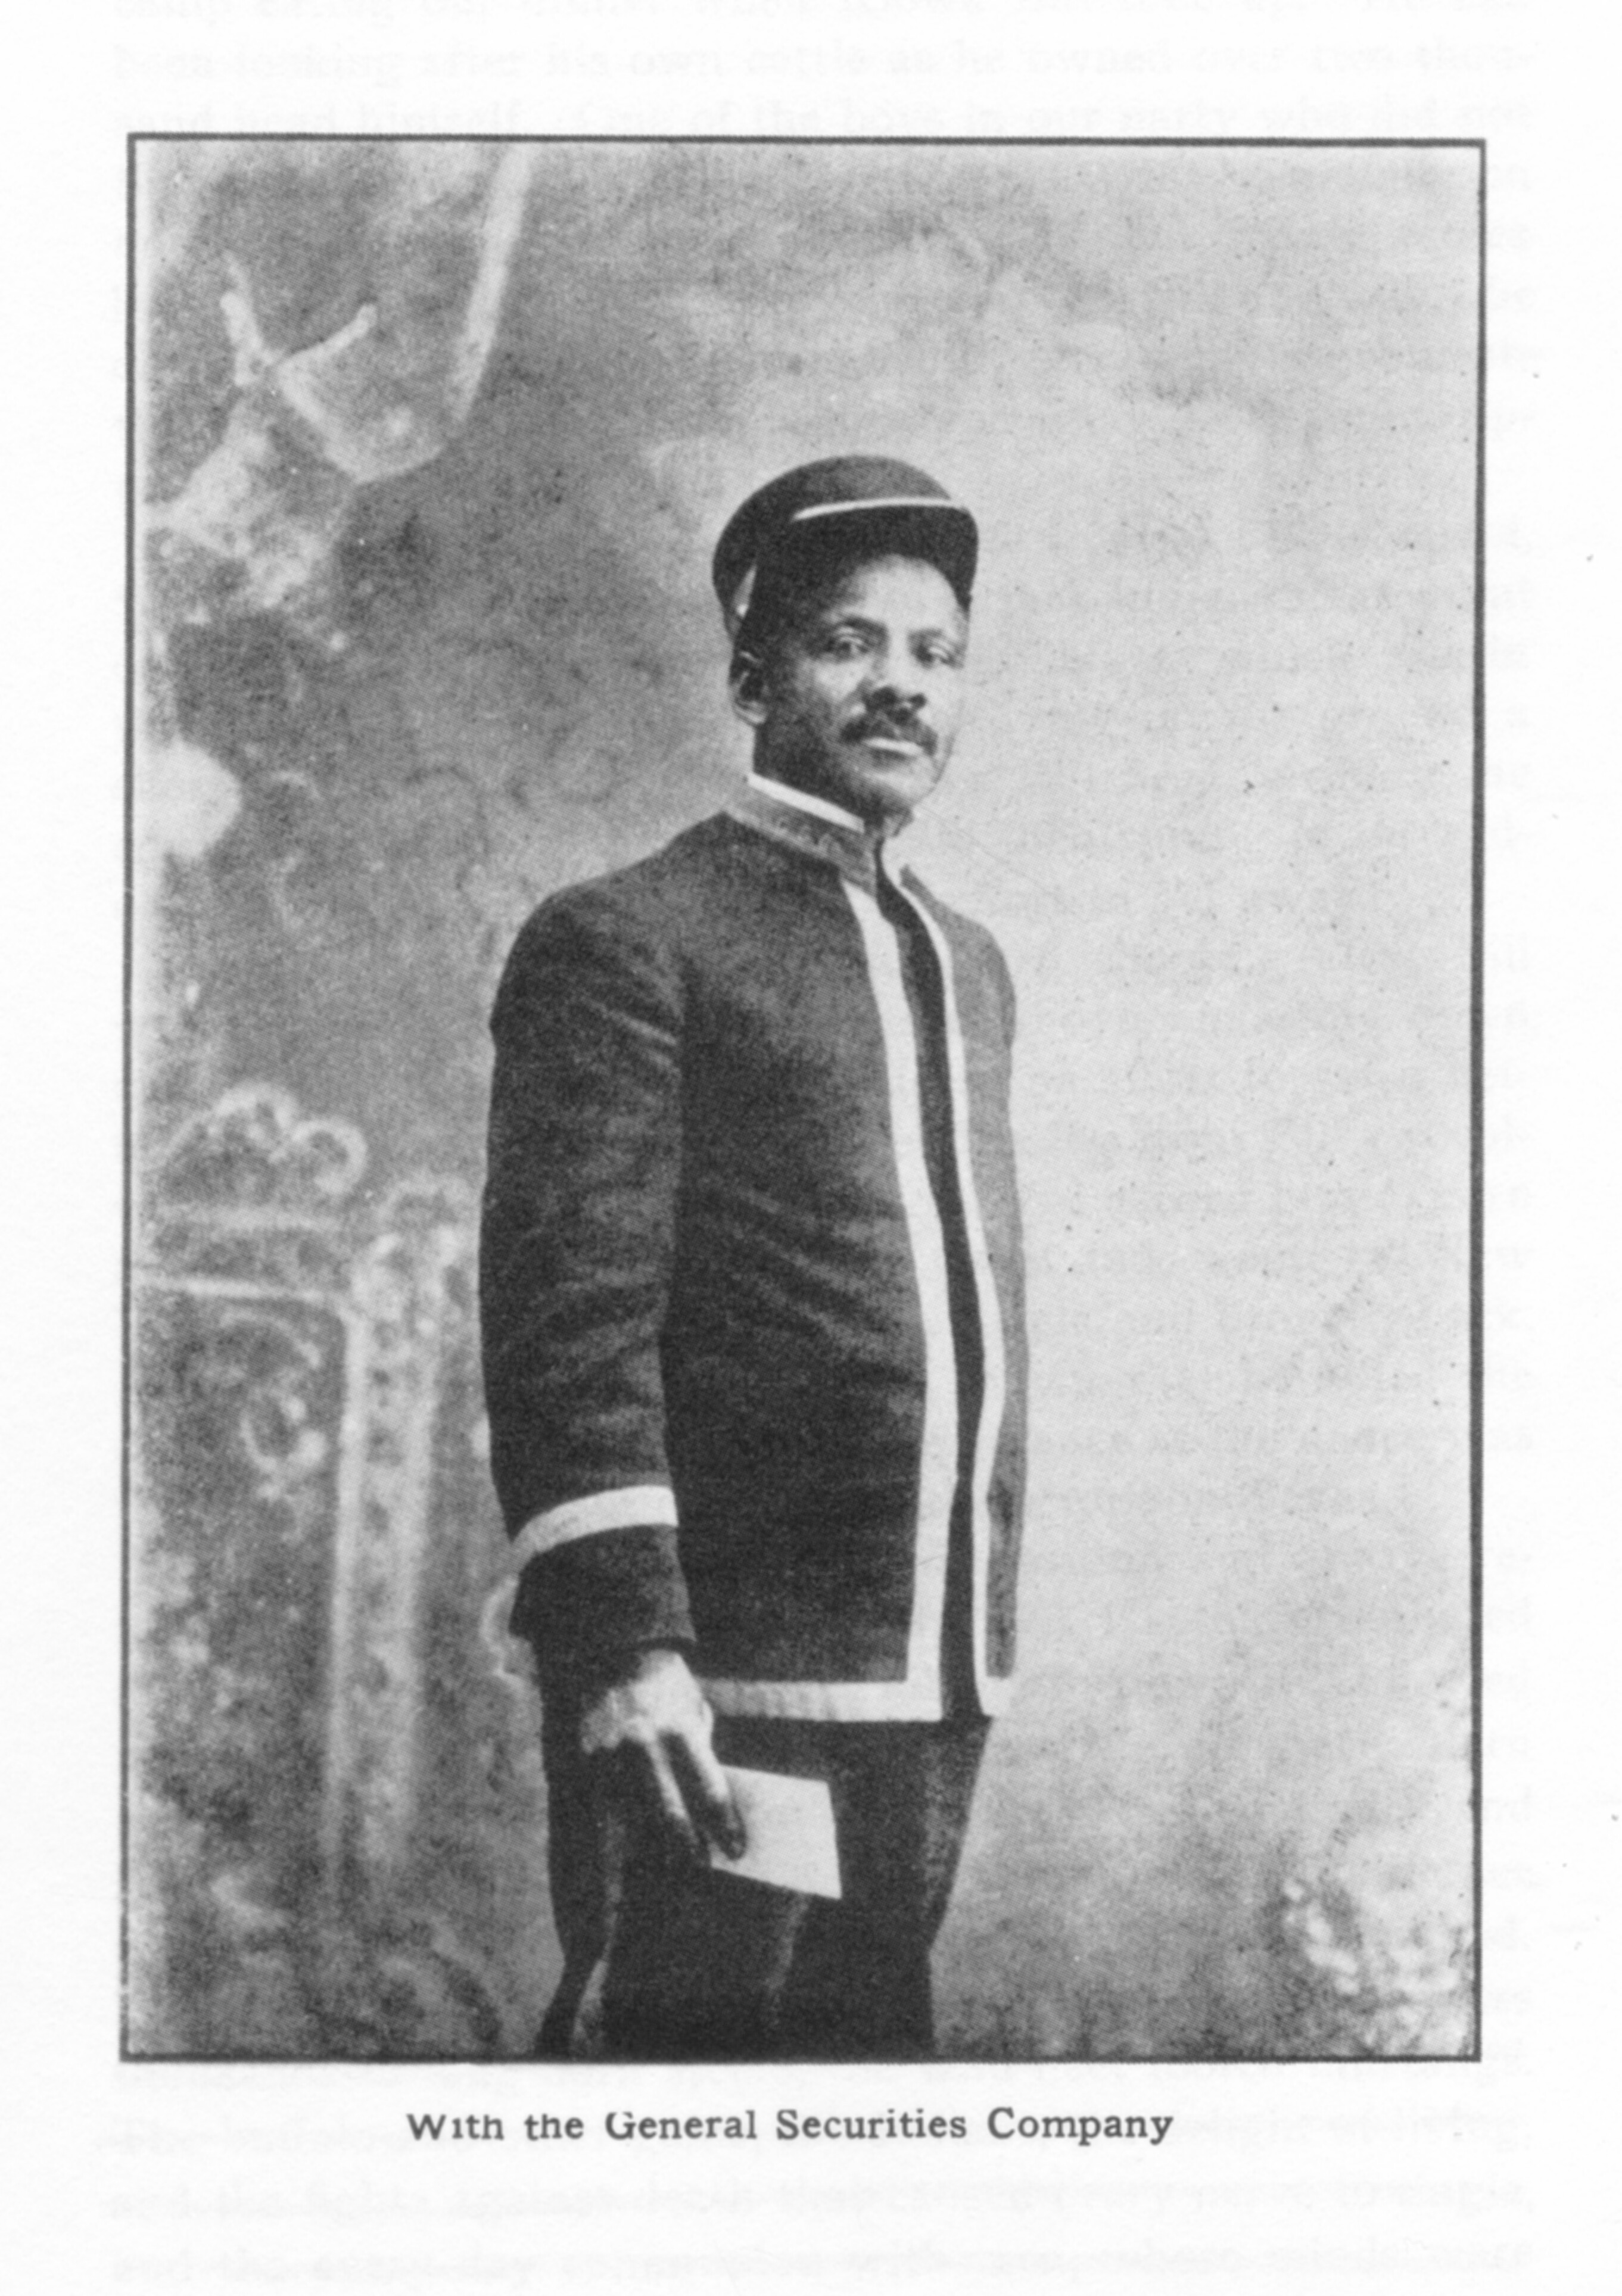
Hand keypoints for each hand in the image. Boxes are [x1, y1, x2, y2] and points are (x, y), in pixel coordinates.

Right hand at [577, 1648, 744, 1862]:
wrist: (612, 1657)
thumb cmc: (666, 1687)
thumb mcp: (695, 1710)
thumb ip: (702, 1753)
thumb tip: (710, 1807)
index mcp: (681, 1731)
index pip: (709, 1790)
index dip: (725, 1826)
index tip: (735, 1850)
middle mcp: (644, 1748)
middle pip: (670, 1815)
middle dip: (688, 1849)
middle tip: (700, 1867)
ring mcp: (610, 1760)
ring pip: (630, 1822)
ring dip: (648, 1852)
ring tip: (664, 1874)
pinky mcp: (585, 1766)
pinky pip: (598, 1816)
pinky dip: (609, 1845)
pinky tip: (616, 1870)